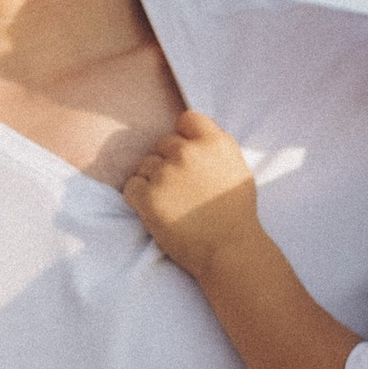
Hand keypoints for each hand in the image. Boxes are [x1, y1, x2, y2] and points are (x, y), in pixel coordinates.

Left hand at [121, 113, 263, 278]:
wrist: (228, 249)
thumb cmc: (236, 214)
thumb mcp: (236, 168)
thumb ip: (214, 146)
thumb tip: (191, 135)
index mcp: (214, 142)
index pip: (186, 119)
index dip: (184, 137)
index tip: (188, 157)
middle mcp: (188, 152)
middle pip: (162, 143)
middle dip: (168, 162)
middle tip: (181, 188)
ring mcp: (166, 173)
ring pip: (145, 165)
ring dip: (152, 180)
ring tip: (172, 203)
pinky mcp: (147, 196)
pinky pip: (131, 187)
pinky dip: (138, 198)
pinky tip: (156, 210)